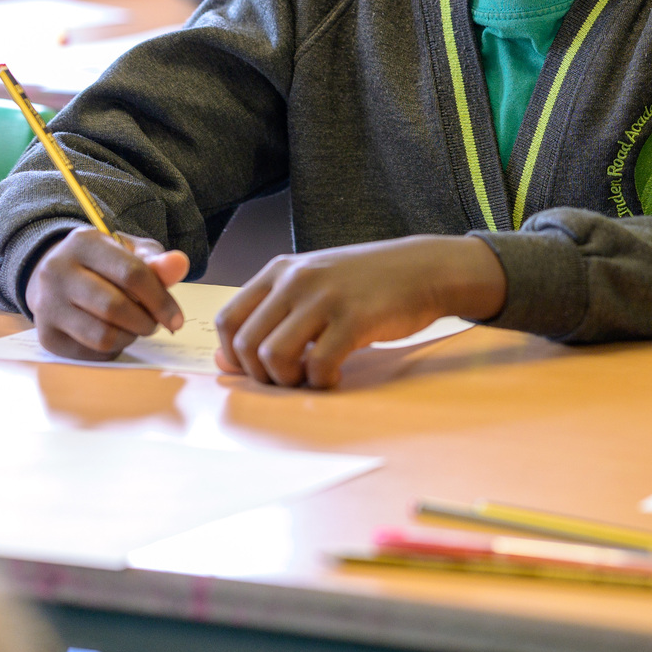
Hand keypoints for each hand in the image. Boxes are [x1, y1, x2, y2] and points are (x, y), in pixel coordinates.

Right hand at [26, 228, 189, 359]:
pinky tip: (114, 332)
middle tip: (155, 323)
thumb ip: (156, 261)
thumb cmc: (104, 263)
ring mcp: (47, 305)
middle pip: (115, 307)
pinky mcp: (47, 335)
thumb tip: (179, 264)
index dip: (160, 300)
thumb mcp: (131, 251)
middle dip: (146, 321)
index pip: (131, 274)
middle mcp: (57, 272)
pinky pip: (91, 352)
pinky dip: (113, 347)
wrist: (57, 276)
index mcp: (83, 242)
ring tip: (135, 326)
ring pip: (102, 335)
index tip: (176, 318)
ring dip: (130, 336)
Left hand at [214, 235, 507, 388]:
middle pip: (246, 344)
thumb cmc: (367, 282)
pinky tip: (337, 375)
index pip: (228, 319)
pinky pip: (317, 365)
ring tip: (310, 378)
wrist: (425, 269)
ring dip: (287, 381)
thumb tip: (226, 356)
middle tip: (289, 380)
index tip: (257, 370)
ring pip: (274, 356)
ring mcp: (325, 298)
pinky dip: (322, 381)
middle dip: (261, 375)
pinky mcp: (353, 319)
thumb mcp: (314, 282)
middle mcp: (297, 280)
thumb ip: (274, 310)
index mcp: (280, 270)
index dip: (233, 355)